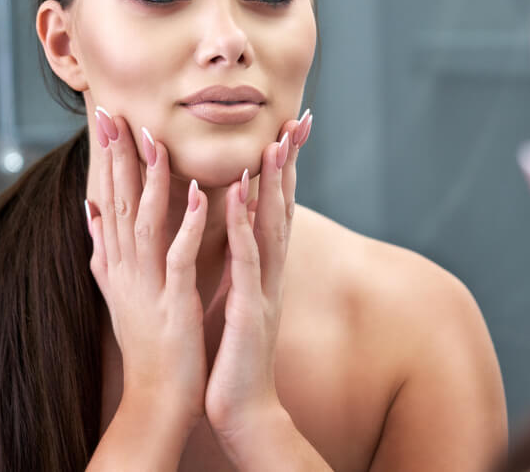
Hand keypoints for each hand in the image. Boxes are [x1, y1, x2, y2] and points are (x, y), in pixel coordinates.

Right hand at [86, 110, 208, 431]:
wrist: (156, 396)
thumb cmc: (144, 340)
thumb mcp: (116, 290)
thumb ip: (103, 249)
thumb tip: (88, 213)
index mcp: (116, 262)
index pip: (109, 200)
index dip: (107, 158)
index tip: (106, 118)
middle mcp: (125, 268)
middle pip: (119, 203)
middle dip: (117, 156)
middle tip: (112, 111)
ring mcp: (147, 284)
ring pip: (146, 222)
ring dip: (151, 180)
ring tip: (155, 140)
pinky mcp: (172, 302)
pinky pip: (178, 257)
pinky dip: (185, 225)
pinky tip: (197, 195)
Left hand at [205, 111, 311, 444]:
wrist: (243, 409)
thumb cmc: (234, 355)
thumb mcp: (238, 299)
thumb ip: (239, 264)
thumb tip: (234, 232)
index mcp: (264, 270)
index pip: (275, 210)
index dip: (281, 169)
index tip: (285, 130)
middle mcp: (271, 273)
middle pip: (283, 208)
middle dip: (288, 164)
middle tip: (295, 121)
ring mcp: (265, 289)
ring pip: (271, 226)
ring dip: (273, 184)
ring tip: (274, 143)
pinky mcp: (251, 308)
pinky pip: (247, 260)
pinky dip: (246, 225)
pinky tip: (242, 198)